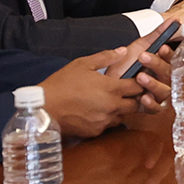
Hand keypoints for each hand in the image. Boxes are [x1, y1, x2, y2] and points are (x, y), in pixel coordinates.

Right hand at [42, 49, 168, 134]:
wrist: (42, 108)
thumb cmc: (60, 85)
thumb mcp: (82, 64)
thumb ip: (106, 57)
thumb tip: (123, 51)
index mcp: (111, 89)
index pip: (139, 86)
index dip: (141, 82)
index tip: (139, 80)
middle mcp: (112, 106)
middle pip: (136, 104)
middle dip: (135, 98)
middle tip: (127, 92)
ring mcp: (104, 121)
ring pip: (123, 116)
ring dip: (121, 110)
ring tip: (110, 102)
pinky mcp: (95, 132)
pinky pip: (108, 126)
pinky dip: (106, 119)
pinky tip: (97, 112)